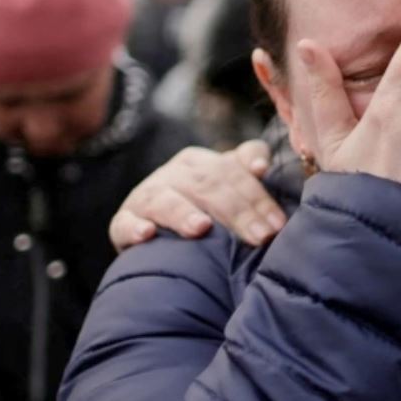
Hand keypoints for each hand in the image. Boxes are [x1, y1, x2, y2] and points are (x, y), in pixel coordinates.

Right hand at [108, 140, 286, 250]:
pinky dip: (134, 228)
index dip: (258, 195)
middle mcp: (174, 174)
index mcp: (201, 163)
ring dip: (183, 213)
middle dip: (237, 212)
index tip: (278, 223)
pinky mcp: (123, 223)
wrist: (155, 237)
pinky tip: (147, 235)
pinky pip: (125, 224)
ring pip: (165, 200)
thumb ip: (247, 169)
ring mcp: (147, 197)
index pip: (232, 171)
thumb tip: (261, 165)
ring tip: (202, 228)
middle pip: (207, 186)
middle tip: (260, 238)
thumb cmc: (203, 212)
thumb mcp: (227, 188)